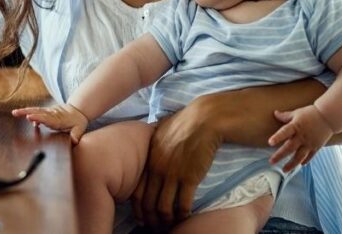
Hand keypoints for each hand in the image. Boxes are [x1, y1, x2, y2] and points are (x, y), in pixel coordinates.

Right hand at [11, 104, 88, 143]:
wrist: (79, 110)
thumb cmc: (78, 121)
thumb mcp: (80, 129)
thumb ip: (76, 135)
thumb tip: (74, 141)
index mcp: (58, 120)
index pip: (46, 119)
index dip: (38, 118)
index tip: (29, 117)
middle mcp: (52, 114)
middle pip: (37, 112)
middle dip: (26, 112)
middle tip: (15, 113)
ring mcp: (48, 112)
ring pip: (35, 110)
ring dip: (25, 111)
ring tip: (14, 112)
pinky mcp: (46, 111)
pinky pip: (37, 111)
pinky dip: (30, 112)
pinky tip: (23, 115)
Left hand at [132, 107, 220, 226]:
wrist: (204, 119)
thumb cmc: (185, 122)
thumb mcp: (161, 132)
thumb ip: (154, 145)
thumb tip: (151, 149)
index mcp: (149, 159)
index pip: (137, 191)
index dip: (138, 208)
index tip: (142, 217)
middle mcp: (157, 168)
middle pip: (148, 203)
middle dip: (151, 219)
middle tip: (155, 227)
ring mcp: (172, 174)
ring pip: (164, 207)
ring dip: (166, 220)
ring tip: (170, 225)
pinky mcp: (190, 178)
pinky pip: (182, 203)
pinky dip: (182, 214)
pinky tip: (185, 217)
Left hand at [268, 105, 333, 171]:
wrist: (329, 117)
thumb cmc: (311, 113)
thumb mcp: (297, 113)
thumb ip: (285, 116)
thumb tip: (275, 113)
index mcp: (296, 126)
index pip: (285, 132)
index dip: (277, 137)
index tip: (270, 142)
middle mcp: (302, 136)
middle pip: (290, 147)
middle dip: (280, 155)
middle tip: (271, 162)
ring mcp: (310, 143)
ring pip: (300, 156)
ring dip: (291, 164)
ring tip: (284, 170)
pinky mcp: (317, 147)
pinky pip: (310, 156)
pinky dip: (305, 161)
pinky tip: (299, 165)